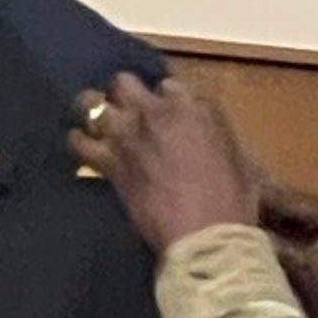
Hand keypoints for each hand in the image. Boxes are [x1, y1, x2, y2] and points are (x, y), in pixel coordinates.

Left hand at [68, 74, 264, 252]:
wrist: (206, 236)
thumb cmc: (233, 201)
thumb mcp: (238, 158)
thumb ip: (214, 136)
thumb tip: (204, 134)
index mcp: (195, 106)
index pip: (168, 86)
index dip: (163, 100)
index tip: (162, 113)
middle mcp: (157, 110)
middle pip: (125, 82)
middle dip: (123, 95)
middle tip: (126, 114)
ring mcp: (129, 133)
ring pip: (94, 103)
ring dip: (94, 111)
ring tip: (94, 123)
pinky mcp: (109, 161)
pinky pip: (80, 142)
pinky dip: (79, 143)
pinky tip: (81, 146)